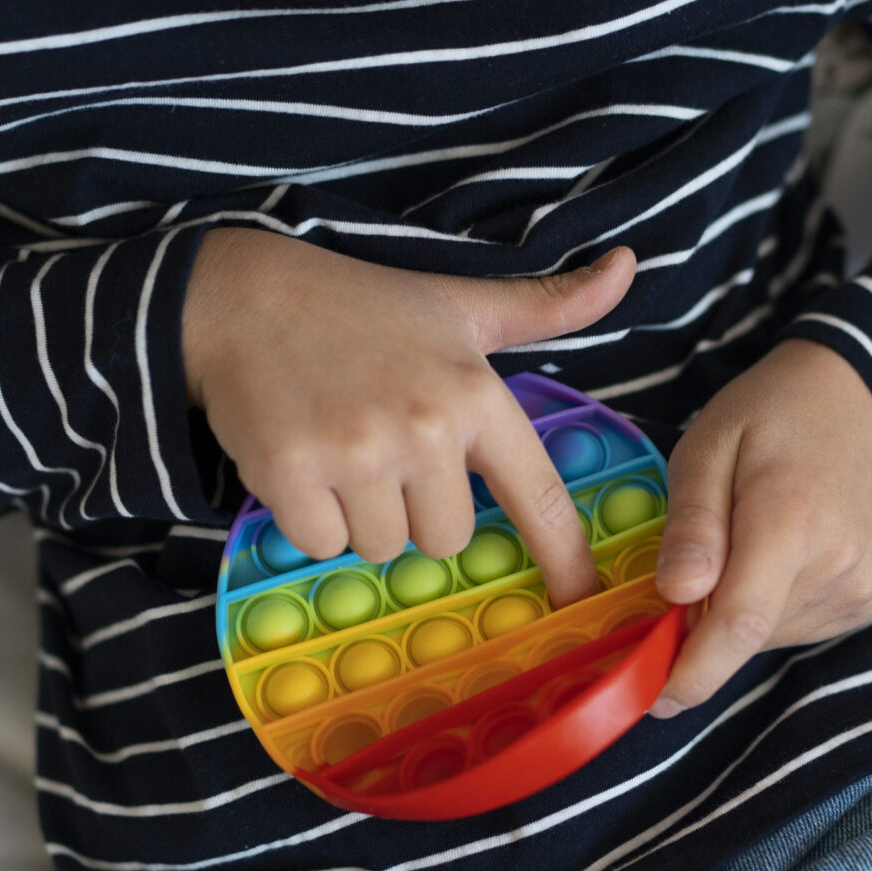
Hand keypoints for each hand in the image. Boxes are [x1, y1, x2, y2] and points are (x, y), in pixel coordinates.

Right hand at [182, 228, 635, 607]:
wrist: (243, 297)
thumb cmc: (362, 306)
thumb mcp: (460, 303)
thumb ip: (546, 305)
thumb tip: (628, 268)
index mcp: (476, 393)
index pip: (539, 496)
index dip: (565, 559)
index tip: (580, 602)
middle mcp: (425, 427)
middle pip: (446, 537)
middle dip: (415, 509)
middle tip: (383, 451)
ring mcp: (356, 453)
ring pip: (382, 547)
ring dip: (361, 516)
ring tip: (340, 449)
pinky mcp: (291, 475)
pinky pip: (321, 546)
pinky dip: (309, 519)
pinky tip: (302, 463)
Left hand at [650, 339, 871, 716]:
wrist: (857, 402)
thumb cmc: (769, 417)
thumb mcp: (706, 448)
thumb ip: (691, 525)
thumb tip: (675, 597)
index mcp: (791, 521)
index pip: (739, 624)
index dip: (691, 672)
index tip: (651, 697)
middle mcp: (838, 564)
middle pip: (746, 634)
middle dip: (700, 625)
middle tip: (687, 569)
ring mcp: (863, 587)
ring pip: (767, 637)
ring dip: (735, 613)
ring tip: (744, 541)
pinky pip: (796, 628)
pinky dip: (768, 608)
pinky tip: (777, 556)